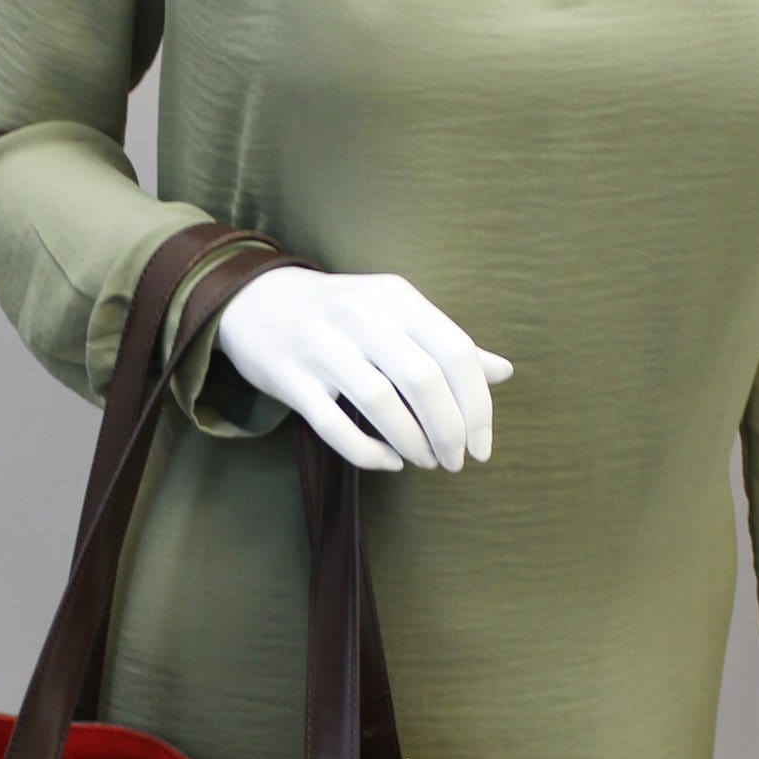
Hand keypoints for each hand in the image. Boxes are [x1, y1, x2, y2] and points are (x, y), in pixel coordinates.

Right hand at [215, 265, 513, 472]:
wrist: (254, 300)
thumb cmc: (341, 316)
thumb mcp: (395, 314)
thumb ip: (446, 344)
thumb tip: (504, 372)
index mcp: (395, 297)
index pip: (455, 351)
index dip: (477, 406)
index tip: (483, 446)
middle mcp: (360, 314)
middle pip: (423, 379)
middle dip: (448, 431)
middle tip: (455, 461)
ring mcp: (320, 344)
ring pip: (380, 402)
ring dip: (413, 442)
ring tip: (425, 461)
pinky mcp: (288, 377)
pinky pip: (334, 425)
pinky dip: (369, 452)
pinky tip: (389, 461)